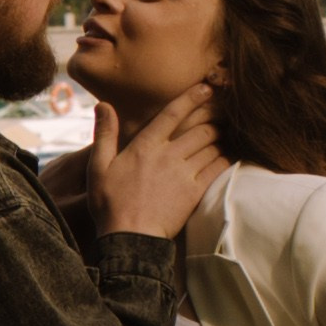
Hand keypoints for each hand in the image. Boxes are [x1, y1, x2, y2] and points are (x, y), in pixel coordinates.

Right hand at [91, 82, 223, 243]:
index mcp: (145, 145)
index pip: (172, 113)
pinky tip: (227, 154)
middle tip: (222, 110)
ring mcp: (184, 173)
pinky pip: (217, 167)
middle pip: (199, 127)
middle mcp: (168, 155)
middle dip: (213, 116)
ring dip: (220, 135)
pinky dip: (225, 157)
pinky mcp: (195, 191)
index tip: (206, 87)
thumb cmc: (110, 204)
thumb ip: (104, 134)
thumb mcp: (98, 167)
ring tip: (226, 130)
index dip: (192, 97)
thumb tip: (103, 105)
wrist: (130, 238)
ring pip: (210, 145)